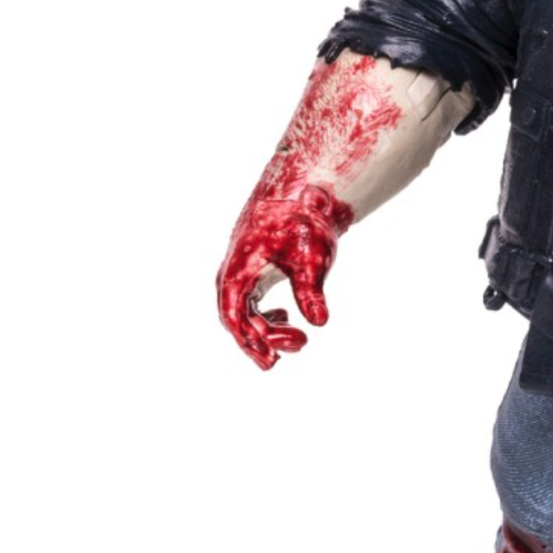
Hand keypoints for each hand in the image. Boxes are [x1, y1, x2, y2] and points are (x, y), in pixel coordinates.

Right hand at [216, 185, 347, 369]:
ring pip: (245, 314)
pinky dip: (266, 317)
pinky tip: (287, 318)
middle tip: (300, 345)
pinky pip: (250, 304)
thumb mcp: (311, 258)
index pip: (234, 317)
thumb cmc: (303, 222)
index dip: (251, 342)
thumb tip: (319, 322)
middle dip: (264, 340)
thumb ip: (311, 291)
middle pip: (239, 320)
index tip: (272, 359)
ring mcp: (241, 273)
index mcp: (238, 271)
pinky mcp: (253, 272)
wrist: (304, 194)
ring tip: (299, 340)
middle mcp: (233, 274)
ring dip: (267, 331)